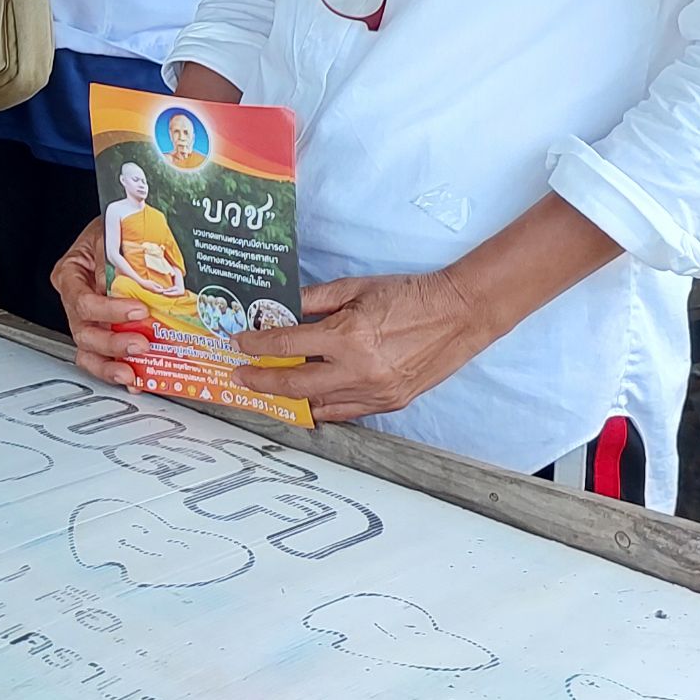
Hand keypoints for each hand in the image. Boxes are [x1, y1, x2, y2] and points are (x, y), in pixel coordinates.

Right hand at [48, 221, 151, 390]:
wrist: (121, 228)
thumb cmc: (113, 230)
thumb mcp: (113, 236)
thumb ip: (119, 262)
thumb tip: (132, 287)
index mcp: (70, 274)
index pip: (83, 301)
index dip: (109, 310)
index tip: (137, 309)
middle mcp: (74, 300)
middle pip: (83, 332)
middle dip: (112, 343)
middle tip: (140, 344)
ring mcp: (87, 320)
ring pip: (88, 351)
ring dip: (110, 365)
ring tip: (132, 374)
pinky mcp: (103, 332)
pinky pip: (103, 358)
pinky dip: (118, 369)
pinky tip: (135, 378)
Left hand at [232, 270, 494, 421]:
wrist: (459, 314)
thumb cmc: (408, 295)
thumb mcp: (355, 287)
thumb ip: (314, 300)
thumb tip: (280, 309)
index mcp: (348, 335)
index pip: (287, 345)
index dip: (257, 345)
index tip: (239, 343)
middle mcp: (359, 370)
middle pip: (294, 384)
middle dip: (261, 381)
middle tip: (241, 376)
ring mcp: (375, 392)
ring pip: (318, 404)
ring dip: (289, 398)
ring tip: (269, 388)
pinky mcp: (390, 403)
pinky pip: (345, 412)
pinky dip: (322, 407)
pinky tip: (307, 399)